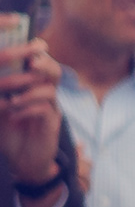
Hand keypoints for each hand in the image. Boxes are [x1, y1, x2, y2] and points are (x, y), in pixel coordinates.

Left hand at [0, 42, 57, 186]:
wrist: (23, 162)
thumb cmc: (9, 134)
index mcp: (32, 88)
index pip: (39, 63)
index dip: (37, 51)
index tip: (30, 44)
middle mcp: (44, 96)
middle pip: (53, 72)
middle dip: (43, 63)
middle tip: (31, 63)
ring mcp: (50, 109)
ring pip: (50, 89)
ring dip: (30, 90)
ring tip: (13, 99)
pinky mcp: (51, 124)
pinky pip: (44, 109)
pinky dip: (27, 109)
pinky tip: (13, 116)